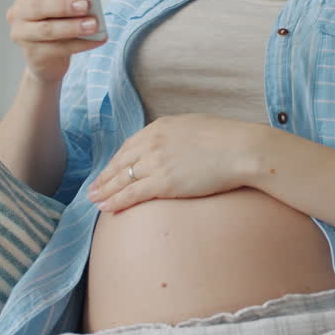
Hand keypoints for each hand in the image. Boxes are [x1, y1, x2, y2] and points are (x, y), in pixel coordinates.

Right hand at [6, 0, 104, 84]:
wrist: (48, 58)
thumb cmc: (55, 22)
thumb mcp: (58, 6)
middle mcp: (18, 13)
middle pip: (36, 6)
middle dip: (62, 5)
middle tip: (84, 5)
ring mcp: (22, 35)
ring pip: (47, 30)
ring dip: (73, 26)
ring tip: (93, 24)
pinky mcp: (34, 54)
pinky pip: (59, 48)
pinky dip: (81, 43)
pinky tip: (97, 39)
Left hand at [86, 115, 263, 212]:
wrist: (241, 149)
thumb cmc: (227, 139)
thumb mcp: (194, 127)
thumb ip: (175, 135)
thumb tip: (171, 144)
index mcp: (159, 126)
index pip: (129, 146)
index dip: (117, 162)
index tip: (109, 172)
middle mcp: (152, 142)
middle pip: (121, 163)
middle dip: (105, 178)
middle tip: (92, 189)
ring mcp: (156, 162)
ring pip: (122, 179)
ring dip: (106, 191)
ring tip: (95, 201)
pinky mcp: (164, 182)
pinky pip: (133, 193)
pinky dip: (117, 201)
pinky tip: (107, 208)